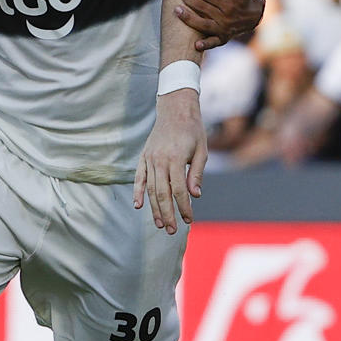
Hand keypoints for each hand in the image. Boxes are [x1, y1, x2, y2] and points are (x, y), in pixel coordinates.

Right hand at [134, 94, 207, 233]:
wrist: (175, 109)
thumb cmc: (193, 130)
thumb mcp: (201, 151)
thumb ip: (196, 173)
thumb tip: (195, 196)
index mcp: (175, 159)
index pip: (179, 190)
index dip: (184, 207)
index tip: (189, 220)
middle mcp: (160, 160)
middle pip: (162, 193)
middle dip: (167, 214)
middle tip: (172, 230)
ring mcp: (149, 158)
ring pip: (150, 189)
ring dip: (154, 208)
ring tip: (160, 224)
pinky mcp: (144, 156)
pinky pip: (139, 178)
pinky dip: (138, 192)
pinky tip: (138, 206)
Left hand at [174, 0, 265, 50]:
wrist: (254, 16)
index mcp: (229, 5)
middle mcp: (225, 19)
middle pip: (202, 7)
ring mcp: (223, 30)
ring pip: (203, 24)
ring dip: (188, 18)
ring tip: (176, 9)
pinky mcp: (222, 39)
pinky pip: (213, 43)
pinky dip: (205, 45)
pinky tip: (196, 45)